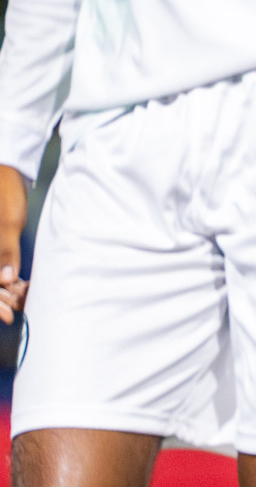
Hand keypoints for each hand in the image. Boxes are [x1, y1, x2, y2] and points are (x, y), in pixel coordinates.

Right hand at [0, 165, 28, 324]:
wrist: (5, 171)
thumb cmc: (4, 191)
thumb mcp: (7, 221)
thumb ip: (5, 249)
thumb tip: (4, 278)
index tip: (9, 315)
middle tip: (18, 310)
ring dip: (3, 290)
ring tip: (22, 297)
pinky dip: (5, 277)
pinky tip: (19, 284)